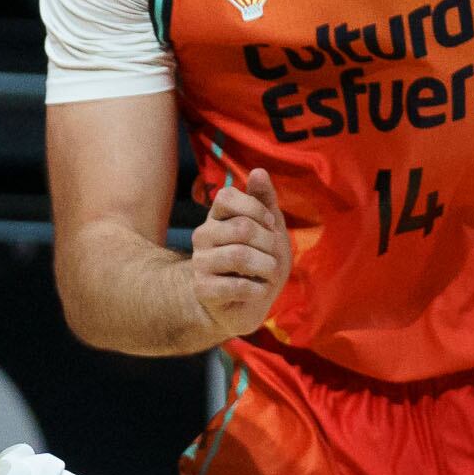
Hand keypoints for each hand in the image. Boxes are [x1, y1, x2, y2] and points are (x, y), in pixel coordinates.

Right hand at [191, 169, 291, 340]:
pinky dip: (257, 289)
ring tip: (268, 274)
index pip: (227, 196)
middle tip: (274, 257)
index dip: (256, 209)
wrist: (246, 303)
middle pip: (242, 228)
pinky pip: (237, 285)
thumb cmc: (259, 259)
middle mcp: (203, 236)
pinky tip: (258, 290)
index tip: (270, 225)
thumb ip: (264, 200)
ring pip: (239, 256)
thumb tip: (258, 171)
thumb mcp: (269, 227)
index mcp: (217, 217)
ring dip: (265, 267)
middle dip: (269, 243)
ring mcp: (199, 263)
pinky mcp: (203, 290)